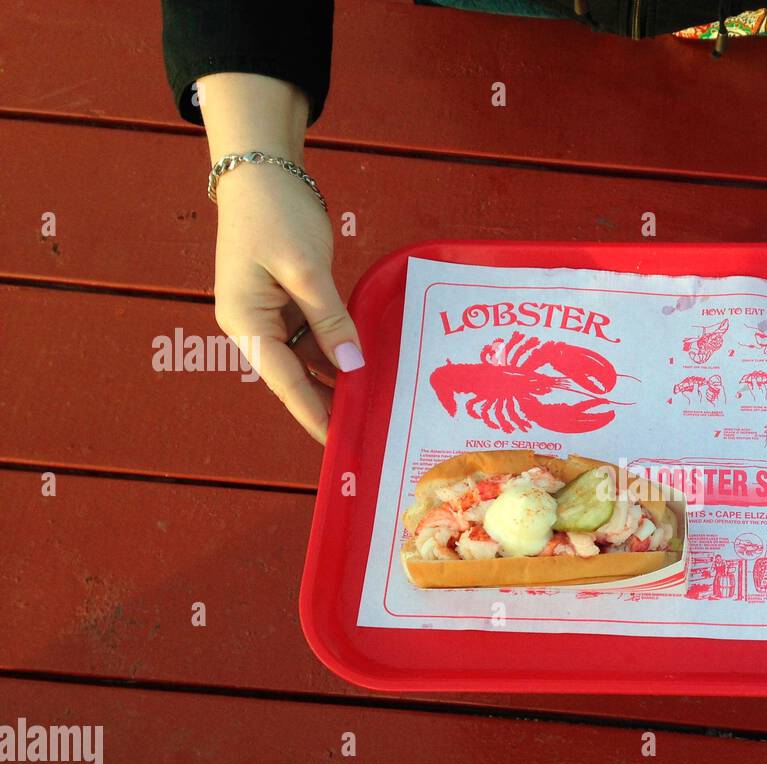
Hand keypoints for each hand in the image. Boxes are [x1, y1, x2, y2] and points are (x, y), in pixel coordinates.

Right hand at [213, 161, 362, 443]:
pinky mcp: (286, 299)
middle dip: (327, 402)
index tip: (338, 442)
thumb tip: (352, 365)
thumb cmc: (275, 213)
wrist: (261, 167)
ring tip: (370, 405)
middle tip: (363, 431)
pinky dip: (336, 350)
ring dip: (335, 378)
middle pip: (294, 375)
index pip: (284, 381)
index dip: (312, 413)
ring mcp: (268, 312)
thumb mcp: (305, 268)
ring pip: (306, 358)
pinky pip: (313, 335)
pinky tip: (363, 365)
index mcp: (245, 321)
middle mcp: (252, 323)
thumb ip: (329, 319)